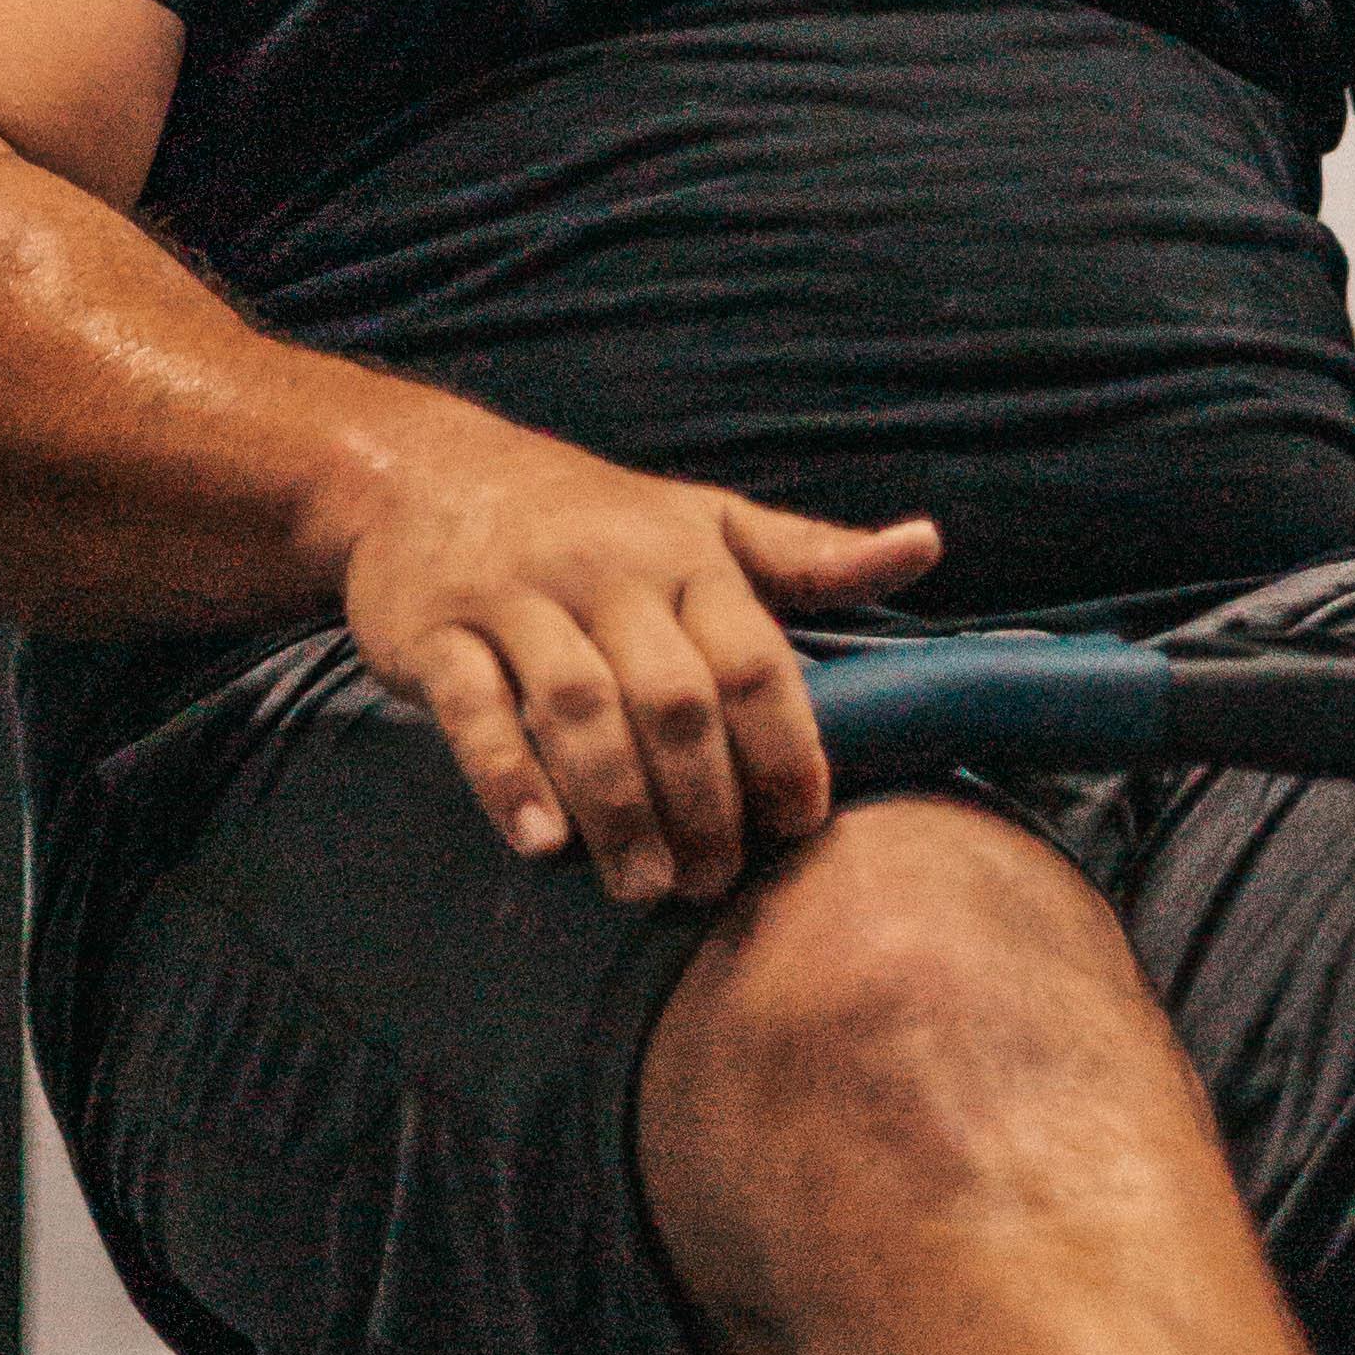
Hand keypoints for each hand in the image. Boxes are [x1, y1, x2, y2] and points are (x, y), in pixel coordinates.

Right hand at [323, 403, 941, 904]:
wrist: (428, 470)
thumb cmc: (595, 516)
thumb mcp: (705, 520)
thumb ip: (809, 553)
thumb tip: (927, 546)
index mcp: (683, 553)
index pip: (752, 659)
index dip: (786, 750)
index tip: (802, 826)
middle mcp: (604, 570)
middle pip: (672, 699)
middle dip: (705, 802)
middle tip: (715, 881)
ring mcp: (516, 597)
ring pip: (579, 710)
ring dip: (620, 809)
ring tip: (644, 885)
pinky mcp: (435, 630)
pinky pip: (472, 708)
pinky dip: (507, 778)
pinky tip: (542, 843)